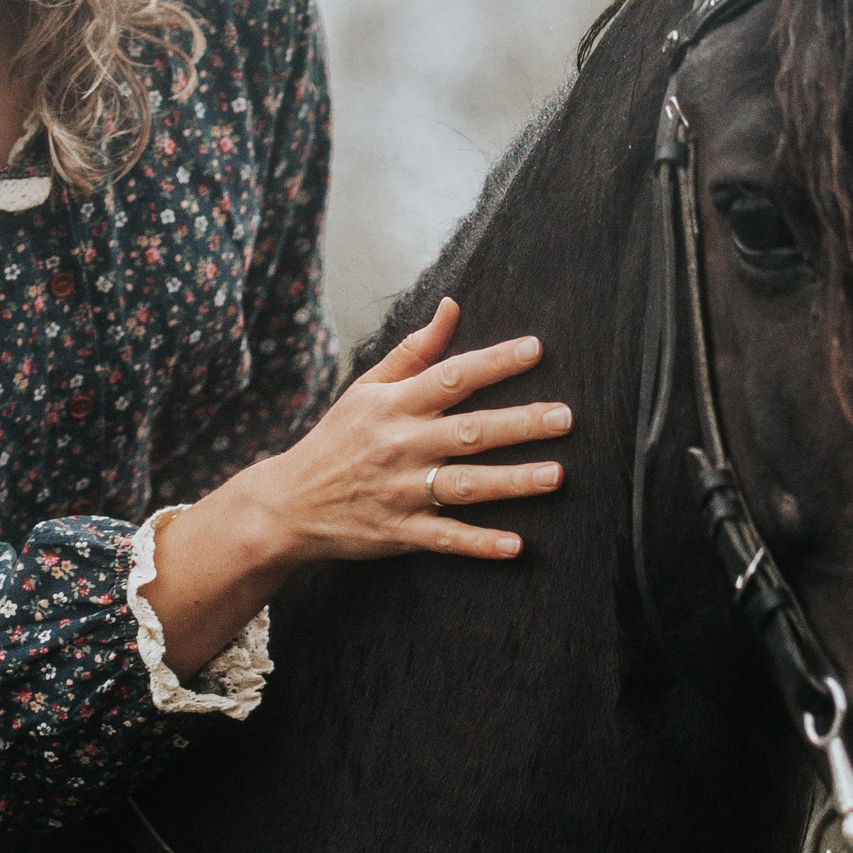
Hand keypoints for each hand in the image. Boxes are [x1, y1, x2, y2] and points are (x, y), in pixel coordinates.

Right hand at [136, 298, 572, 670]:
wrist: (287, 504)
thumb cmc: (335, 439)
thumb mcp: (366, 387)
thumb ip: (414, 351)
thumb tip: (451, 307)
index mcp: (394, 405)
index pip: (451, 377)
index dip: (494, 362)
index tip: (535, 350)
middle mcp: (400, 445)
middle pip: (469, 431)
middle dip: (519, 424)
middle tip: (566, 418)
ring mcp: (400, 491)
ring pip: (465, 484)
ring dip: (512, 481)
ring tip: (557, 476)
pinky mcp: (399, 532)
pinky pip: (445, 538)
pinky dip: (478, 543)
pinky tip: (515, 545)